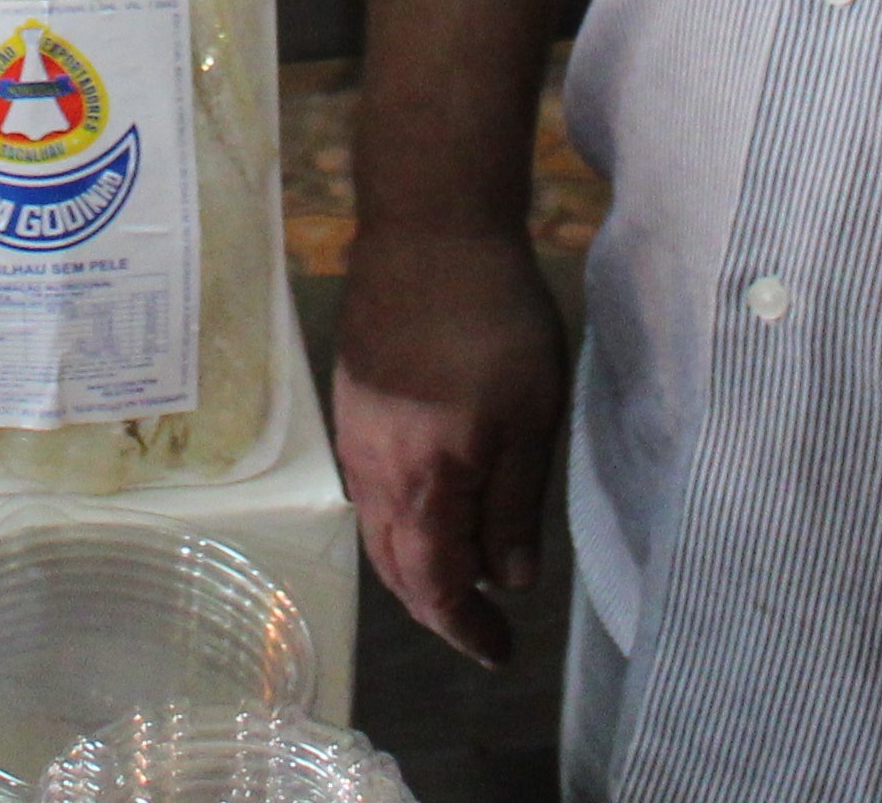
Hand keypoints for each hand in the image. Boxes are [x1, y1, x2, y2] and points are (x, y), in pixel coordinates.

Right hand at [333, 220, 566, 666]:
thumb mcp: (530, 418)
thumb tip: (509, 580)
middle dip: (437, 607)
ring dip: (415, 566)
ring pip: (378, 529)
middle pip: (396, 568)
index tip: (501, 651)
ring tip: (461, 573)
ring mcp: (355, 436)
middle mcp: (375, 472)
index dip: (466, 629)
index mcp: (423, 484)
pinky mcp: (351, 402)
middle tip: (481, 626)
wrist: (428, 231)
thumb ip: (515, 506)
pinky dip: (400, 521)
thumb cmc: (493, 322)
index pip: (436, 587)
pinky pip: (369, 490)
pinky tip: (430, 505)